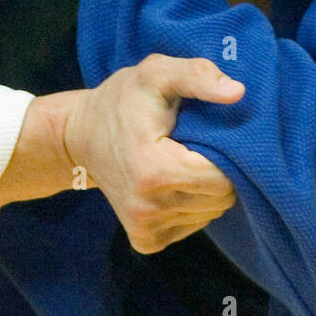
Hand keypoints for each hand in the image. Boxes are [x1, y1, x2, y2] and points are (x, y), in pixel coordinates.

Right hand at [62, 54, 243, 253]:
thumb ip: (196, 76)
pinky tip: (171, 183)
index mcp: (155, 171)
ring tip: (180, 162)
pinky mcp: (145, 241)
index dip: (225, 155)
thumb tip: (237, 93)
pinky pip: (191, 226)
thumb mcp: (155, 73)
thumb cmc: (121, 101)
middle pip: (220, 200)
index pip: (223, 178)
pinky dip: (190, 206)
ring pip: (209, 214)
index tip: (205, 135)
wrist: (78, 136)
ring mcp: (145, 229)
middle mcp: (148, 208)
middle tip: (194, 147)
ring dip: (204, 190)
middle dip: (218, 173)